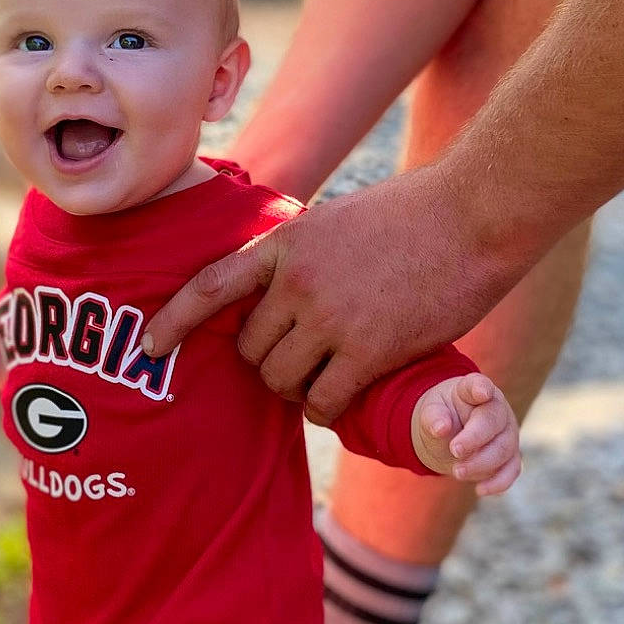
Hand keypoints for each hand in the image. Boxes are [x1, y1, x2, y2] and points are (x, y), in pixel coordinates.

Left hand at [142, 166, 524, 424]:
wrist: (474, 215)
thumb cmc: (417, 215)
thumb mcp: (339, 221)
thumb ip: (304, 255)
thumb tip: (284, 289)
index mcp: (285, 244)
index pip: (210, 287)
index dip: (173, 320)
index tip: (149, 345)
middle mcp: (297, 282)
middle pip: (249, 349)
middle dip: (266, 363)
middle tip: (297, 364)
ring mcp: (330, 317)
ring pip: (281, 380)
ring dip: (297, 389)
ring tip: (324, 380)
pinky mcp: (368, 350)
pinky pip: (323, 400)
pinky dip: (325, 409)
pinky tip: (340, 400)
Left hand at [411, 373, 519, 495]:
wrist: (450, 433)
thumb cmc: (442, 416)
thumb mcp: (430, 412)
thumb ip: (433, 417)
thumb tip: (441, 428)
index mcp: (473, 390)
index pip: (478, 386)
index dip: (480, 389)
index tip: (481, 393)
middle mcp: (496, 408)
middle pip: (493, 422)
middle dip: (474, 439)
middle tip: (454, 450)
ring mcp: (507, 432)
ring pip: (504, 449)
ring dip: (482, 464)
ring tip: (457, 472)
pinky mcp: (511, 455)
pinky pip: (512, 469)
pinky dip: (499, 482)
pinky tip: (480, 490)